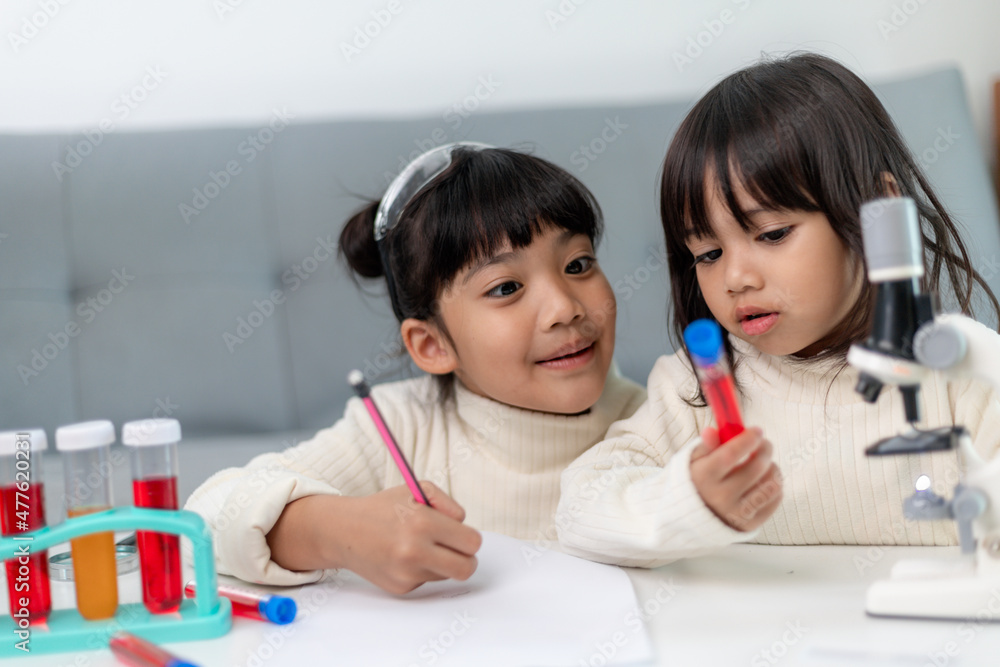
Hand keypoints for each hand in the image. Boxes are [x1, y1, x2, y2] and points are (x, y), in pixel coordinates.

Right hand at [268, 481, 481, 594]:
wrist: (344, 531)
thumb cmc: (384, 508)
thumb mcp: (417, 489)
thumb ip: (448, 503)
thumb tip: (464, 525)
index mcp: (422, 523)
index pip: (471, 542)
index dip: (470, 538)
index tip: (463, 535)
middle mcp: (414, 551)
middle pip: (466, 569)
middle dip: (467, 560)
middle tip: (458, 551)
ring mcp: (406, 573)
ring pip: (447, 575)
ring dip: (441, 563)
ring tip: (420, 547)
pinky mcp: (400, 587)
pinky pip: (427, 581)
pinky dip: (422, 570)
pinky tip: (404, 557)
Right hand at [689, 426, 782, 531]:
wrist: (694, 518)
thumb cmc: (698, 481)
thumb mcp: (695, 461)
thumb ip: (706, 446)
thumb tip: (711, 431)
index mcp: (704, 478)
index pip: (731, 454)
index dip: (748, 439)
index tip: (756, 430)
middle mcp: (721, 497)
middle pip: (756, 468)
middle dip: (765, 449)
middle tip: (764, 443)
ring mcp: (737, 513)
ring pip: (771, 484)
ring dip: (772, 468)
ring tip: (764, 463)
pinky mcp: (751, 524)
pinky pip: (775, 499)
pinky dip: (774, 485)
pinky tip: (764, 480)